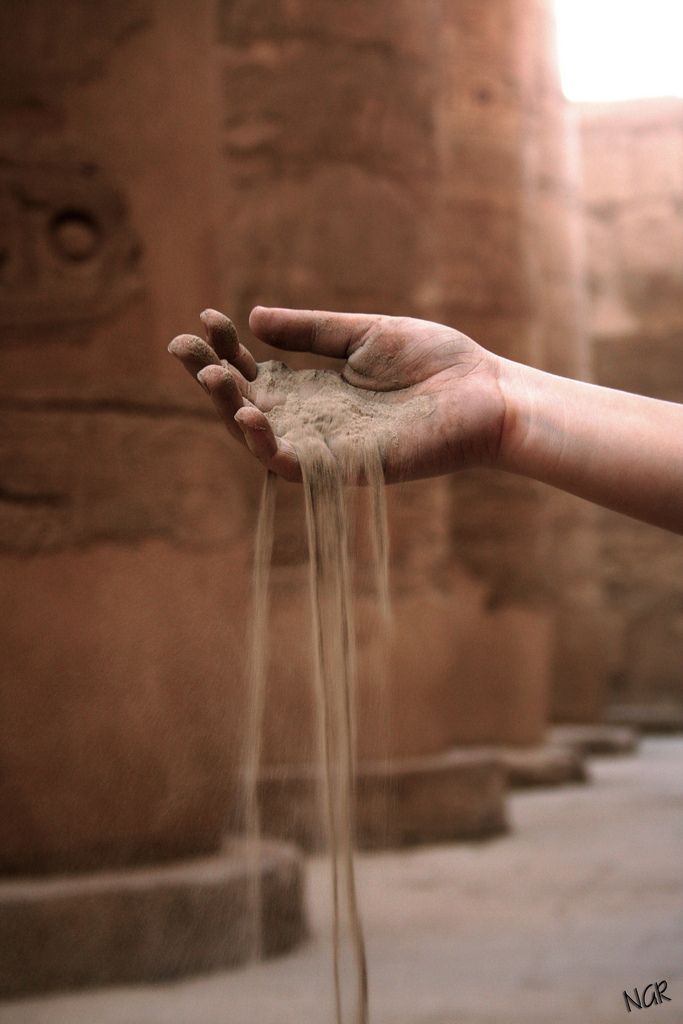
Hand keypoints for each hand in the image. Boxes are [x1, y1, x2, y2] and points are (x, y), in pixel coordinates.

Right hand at [168, 307, 505, 482]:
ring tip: (210, 376)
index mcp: (315, 387)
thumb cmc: (435, 362)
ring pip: (259, 437)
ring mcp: (327, 444)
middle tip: (181, 347)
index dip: (226, 348)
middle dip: (209, 377)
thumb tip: (254, 318)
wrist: (486, 393)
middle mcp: (313, 419)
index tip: (207, 318)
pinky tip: (247, 415)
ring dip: (228, 409)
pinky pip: (295, 465)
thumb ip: (312, 332)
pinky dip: (266, 445)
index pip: (255, 371)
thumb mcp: (363, 334)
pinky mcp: (347, 466)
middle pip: (245, 404)